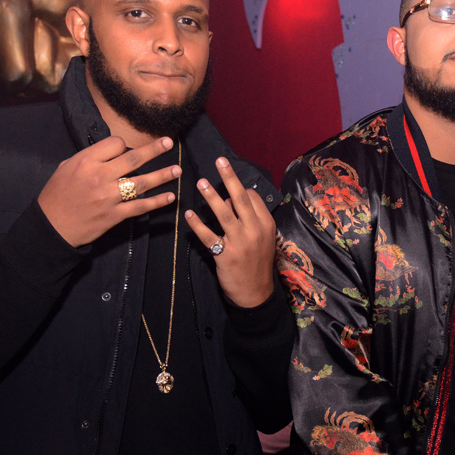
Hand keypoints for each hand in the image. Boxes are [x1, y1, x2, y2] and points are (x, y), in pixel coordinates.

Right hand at [37, 136, 179, 246]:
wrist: (51, 226)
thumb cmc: (57, 195)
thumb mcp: (66, 168)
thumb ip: (89, 158)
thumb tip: (111, 151)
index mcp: (86, 161)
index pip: (115, 144)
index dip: (123, 145)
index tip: (126, 149)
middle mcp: (100, 176)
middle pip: (133, 159)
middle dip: (154, 150)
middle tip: (169, 143)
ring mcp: (109, 197)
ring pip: (142, 182)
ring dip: (162, 175)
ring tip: (178, 170)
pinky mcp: (115, 215)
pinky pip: (141, 207)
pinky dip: (157, 202)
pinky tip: (170, 197)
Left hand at [185, 157, 276, 307]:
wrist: (255, 292)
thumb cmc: (257, 262)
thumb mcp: (264, 239)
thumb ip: (252, 219)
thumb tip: (234, 199)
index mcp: (266, 224)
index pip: (253, 198)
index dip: (240, 189)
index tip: (230, 188)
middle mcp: (254, 230)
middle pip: (241, 199)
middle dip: (229, 178)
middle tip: (219, 161)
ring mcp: (240, 242)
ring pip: (224, 213)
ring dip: (211, 196)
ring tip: (201, 182)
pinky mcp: (225, 254)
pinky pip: (209, 236)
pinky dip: (197, 225)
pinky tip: (189, 215)